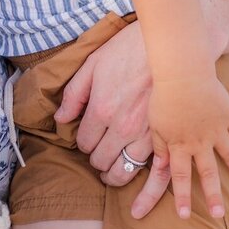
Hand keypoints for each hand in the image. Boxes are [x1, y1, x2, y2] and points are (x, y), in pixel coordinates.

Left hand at [55, 19, 151, 171]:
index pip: (84, 143)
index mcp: (101, 108)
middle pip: (101, 161)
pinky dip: (143, 182)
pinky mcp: (165, 138)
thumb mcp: (93, 64)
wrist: (168, 45)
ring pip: (123, 172)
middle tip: (98, 151)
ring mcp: (145, 135)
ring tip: (111, 168)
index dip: (82, 142)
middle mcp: (122, 127)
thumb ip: (74, 94)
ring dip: (114, 173)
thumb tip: (60, 119)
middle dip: (96, 158)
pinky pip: (152, 172)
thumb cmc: (128, 50)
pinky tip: (137, 184)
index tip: (86, 136)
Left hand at [148, 75, 228, 220]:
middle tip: (219, 214)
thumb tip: (160, 167)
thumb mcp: (155, 123)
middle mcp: (200, 142)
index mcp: (179, 144)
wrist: (183, 71)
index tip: (184, 216)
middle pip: (208, 173)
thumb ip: (159, 146)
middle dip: (213, 196)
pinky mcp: (228, 115)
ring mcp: (217, 129)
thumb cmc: (163, 95)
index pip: (181, 177)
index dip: (182, 198)